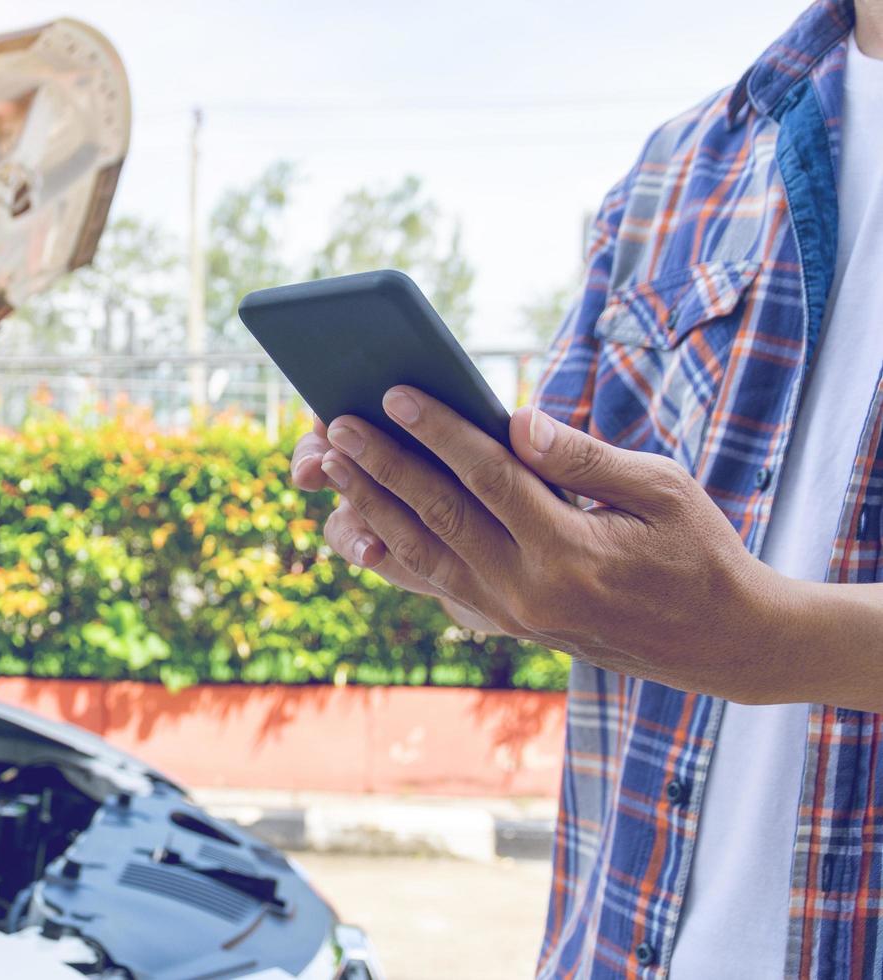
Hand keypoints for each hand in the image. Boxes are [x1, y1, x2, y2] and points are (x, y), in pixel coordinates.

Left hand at [302, 387, 793, 702]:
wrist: (720, 644)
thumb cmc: (699, 551)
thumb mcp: (663, 490)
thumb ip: (583, 456)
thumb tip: (518, 420)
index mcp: (571, 550)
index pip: (488, 478)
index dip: (438, 432)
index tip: (394, 394)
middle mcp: (529, 590)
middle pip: (438, 515)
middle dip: (381, 465)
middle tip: (335, 424)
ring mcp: (510, 615)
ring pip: (421, 555)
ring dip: (370, 507)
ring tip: (331, 466)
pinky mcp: (504, 626)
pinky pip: (433, 586)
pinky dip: (390, 556)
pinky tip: (354, 526)